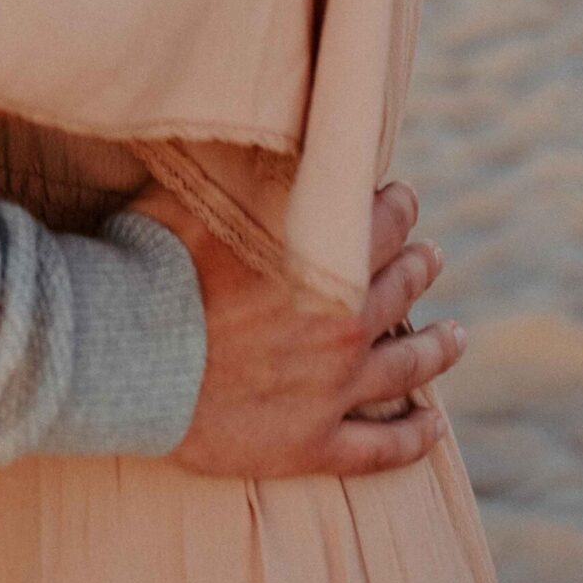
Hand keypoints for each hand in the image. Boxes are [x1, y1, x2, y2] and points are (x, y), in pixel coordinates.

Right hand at [131, 179, 463, 478]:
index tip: (402, 198)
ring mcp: (332, 390)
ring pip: (407, 367)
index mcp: (320, 259)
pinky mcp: (311, 444)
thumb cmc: (154, 268)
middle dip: (418, 266)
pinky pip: (381, 448)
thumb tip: (258, 134)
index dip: (394, 206)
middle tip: (431, 257)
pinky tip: (433, 428)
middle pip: (400, 288)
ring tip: (455, 336)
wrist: (127, 359)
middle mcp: (342, 324)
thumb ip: (241, 177)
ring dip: (437, 348)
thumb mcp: (199, 197)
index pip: (378, 221)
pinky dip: (414, 437)